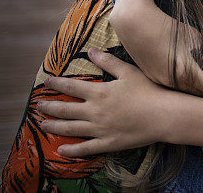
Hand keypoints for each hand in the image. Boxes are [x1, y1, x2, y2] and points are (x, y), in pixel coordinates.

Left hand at [38, 48, 178, 156]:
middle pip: (65, 109)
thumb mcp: (129, 71)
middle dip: (50, 107)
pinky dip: (71, 150)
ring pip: (70, 129)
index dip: (57, 84)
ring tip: (42, 124)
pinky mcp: (107, 143)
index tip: (46, 82)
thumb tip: (90, 51)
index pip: (71, 86)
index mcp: (99, 92)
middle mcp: (95, 112)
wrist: (163, 115)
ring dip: (54, 126)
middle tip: (39, 106)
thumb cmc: (149, 90)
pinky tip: (60, 150)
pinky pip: (85, 149)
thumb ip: (108, 61)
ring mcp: (99, 129)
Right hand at [109, 1, 202, 95]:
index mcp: (184, 72)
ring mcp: (158, 80)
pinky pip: (170, 83)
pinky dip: (181, 78)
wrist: (133, 22)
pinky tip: (185, 64)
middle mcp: (170, 81)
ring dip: (195, 80)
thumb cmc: (165, 25)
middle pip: (196, 91)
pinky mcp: (149, 75)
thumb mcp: (193, 34)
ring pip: (182, 88)